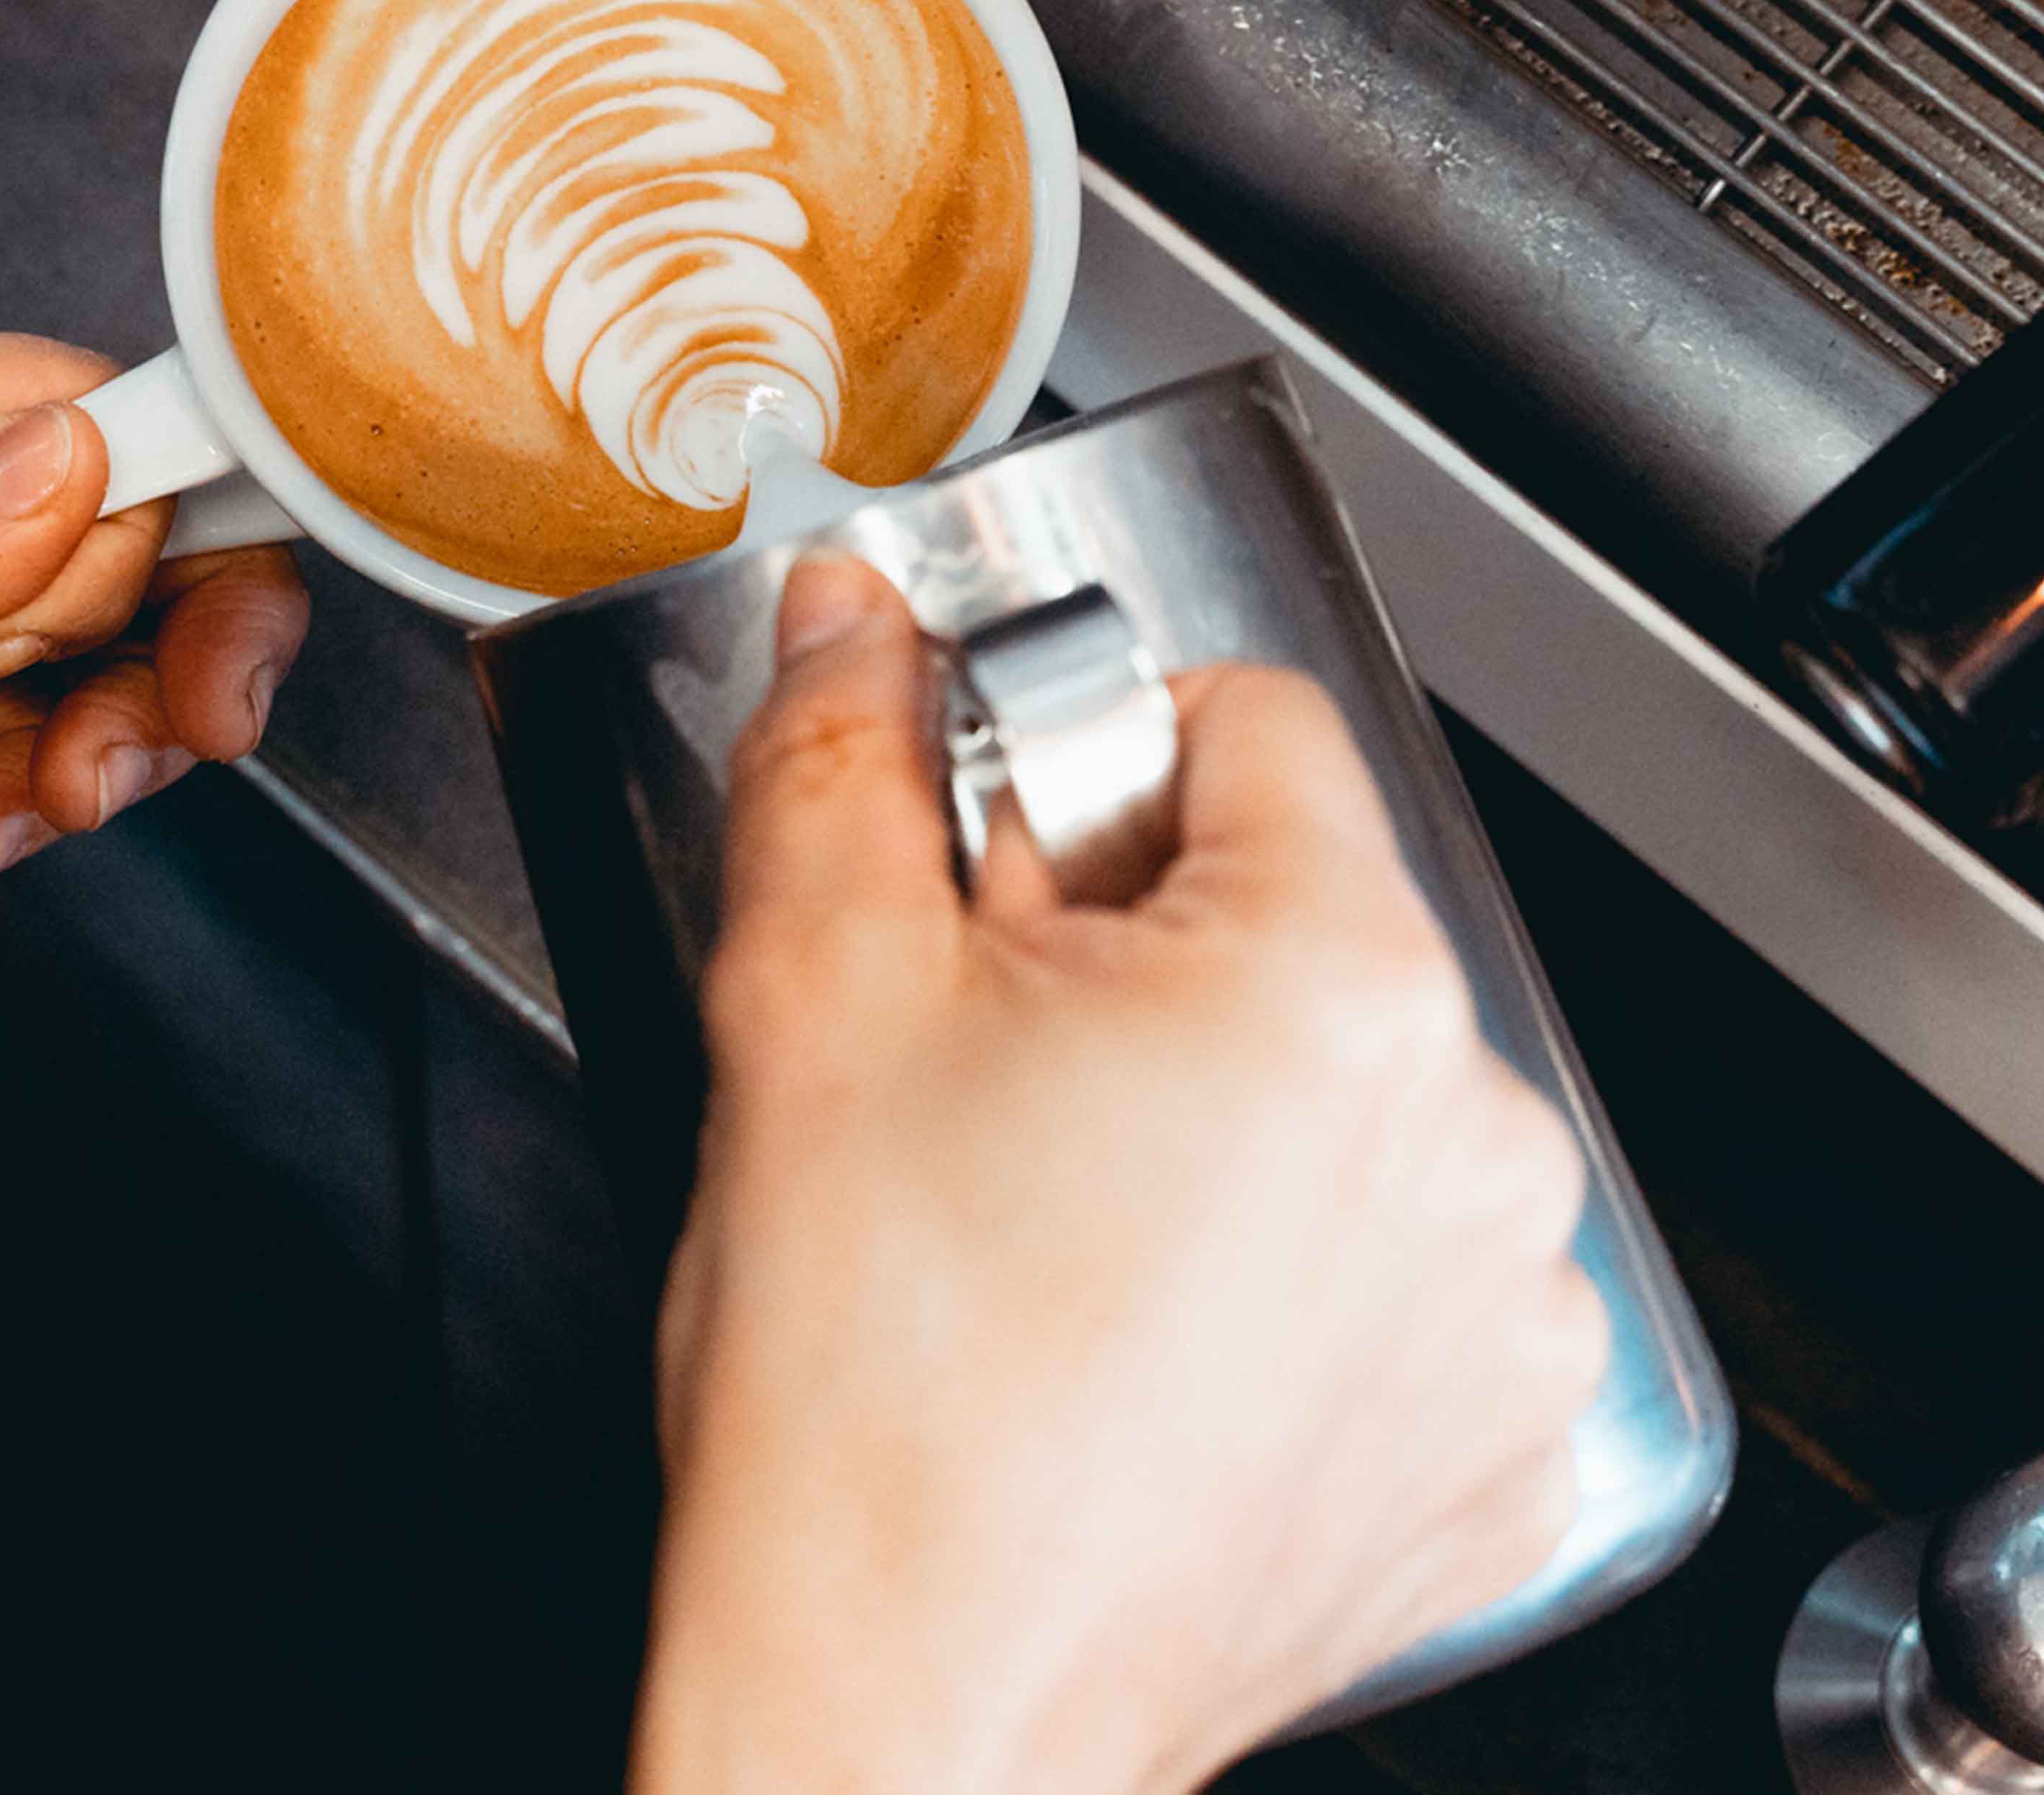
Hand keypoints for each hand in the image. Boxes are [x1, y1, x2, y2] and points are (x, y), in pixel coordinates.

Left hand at [0, 337, 310, 922]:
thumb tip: (66, 465)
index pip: (96, 416)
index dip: (201, 495)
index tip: (228, 605)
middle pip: (126, 548)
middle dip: (186, 646)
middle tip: (160, 749)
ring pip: (79, 666)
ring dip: (115, 744)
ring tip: (43, 817)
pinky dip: (26, 813)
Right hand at [631, 557, 1603, 1794]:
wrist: (905, 1717)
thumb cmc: (871, 1411)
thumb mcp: (803, 1004)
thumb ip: (837, 760)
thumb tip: (853, 622)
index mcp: (1337, 984)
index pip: (1238, 720)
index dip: (1067, 772)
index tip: (974, 878)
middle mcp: (1478, 1138)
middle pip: (1290, 917)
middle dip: (1122, 958)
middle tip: (969, 1082)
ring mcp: (1503, 1312)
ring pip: (1335, 1101)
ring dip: (1201, 1122)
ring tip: (1038, 1233)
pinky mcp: (1490, 1446)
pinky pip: (1382, 1277)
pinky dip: (1268, 1284)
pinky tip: (1124, 1342)